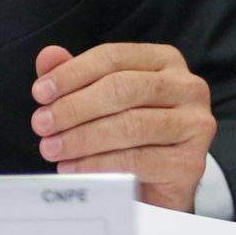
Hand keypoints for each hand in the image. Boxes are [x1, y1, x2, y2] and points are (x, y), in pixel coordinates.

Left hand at [30, 42, 214, 212]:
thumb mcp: (99, 97)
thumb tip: (48, 55)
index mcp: (164, 61)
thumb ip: (75, 75)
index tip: (40, 93)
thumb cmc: (127, 130)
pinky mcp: (191, 162)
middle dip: (73, 107)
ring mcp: (195, 124)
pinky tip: (73, 167)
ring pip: (130, 125)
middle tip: (41, 124)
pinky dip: (98, 164)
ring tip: (51, 148)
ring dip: (82, 138)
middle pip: (122, 89)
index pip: (112, 57)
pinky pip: (138, 160)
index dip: (71, 74)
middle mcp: (188, 87)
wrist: (159, 179)